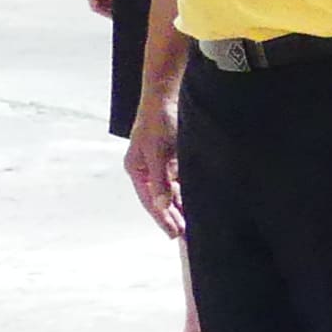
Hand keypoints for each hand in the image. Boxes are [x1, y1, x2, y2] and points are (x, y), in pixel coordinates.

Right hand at [124, 99, 183, 237]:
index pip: (151, 201)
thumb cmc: (158, 121)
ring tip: (190, 224)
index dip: (162, 218)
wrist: (165, 97)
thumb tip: (162, 203)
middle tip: (185, 235)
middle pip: (160, 199)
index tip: (174, 234)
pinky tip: (193, 203)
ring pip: (171, 192)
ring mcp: (160, 164)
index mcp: (138, 170)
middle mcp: (147, 170)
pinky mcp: (172, 158)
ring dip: (180, 206)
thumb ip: (161, 180)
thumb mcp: (158, 153)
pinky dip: (185, 192)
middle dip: (172, 216)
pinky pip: (179, 181)